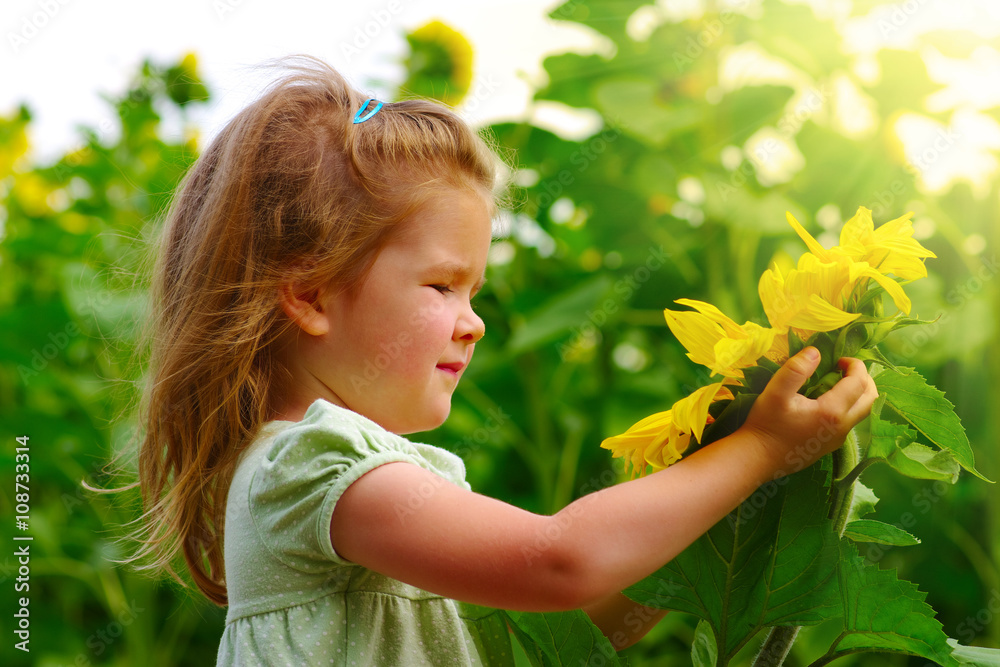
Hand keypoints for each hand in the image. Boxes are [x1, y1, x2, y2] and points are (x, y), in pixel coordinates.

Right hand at [741, 347, 877, 473]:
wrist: (757, 458)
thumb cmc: (766, 424)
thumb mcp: (775, 392)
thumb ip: (796, 369)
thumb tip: (815, 352)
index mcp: (832, 412)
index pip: (858, 383)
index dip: (855, 365)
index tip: (839, 358)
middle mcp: (841, 427)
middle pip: (870, 399)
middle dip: (863, 378)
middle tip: (844, 368)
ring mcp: (837, 439)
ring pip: (862, 412)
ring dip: (857, 393)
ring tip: (837, 382)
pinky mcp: (830, 446)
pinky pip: (850, 422)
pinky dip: (848, 406)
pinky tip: (827, 401)